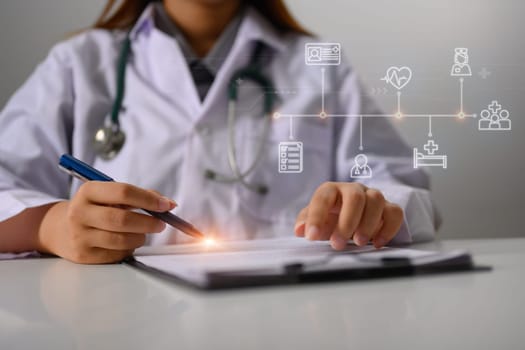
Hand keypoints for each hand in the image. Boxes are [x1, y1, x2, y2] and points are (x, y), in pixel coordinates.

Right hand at [37, 182, 176, 263]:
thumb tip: (169, 204)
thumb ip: (139, 196)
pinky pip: (116, 254)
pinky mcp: (83, 255)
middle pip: (122, 219)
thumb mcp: (109, 195)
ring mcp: (80, 236)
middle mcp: (80, 213)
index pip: (123, 192)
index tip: (166, 205)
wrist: (60, 229)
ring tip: (143, 233)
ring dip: (140, 237)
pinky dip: (128, 249)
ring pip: (121, 240)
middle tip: (161, 224)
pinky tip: (126, 242)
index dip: (148, 199)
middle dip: (148, 222)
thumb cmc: (95, 209)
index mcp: (88, 191)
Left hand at [294, 182, 403, 249]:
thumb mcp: (317, 220)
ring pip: (376, 200)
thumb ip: (306, 222)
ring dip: (368, 223)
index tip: (312, 236)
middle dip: (347, 222)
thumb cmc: (332, 217)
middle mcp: (353, 190)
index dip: (316, 216)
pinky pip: (395, 212)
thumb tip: (300, 230)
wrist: (352, 216)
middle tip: (338, 243)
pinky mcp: (388, 208)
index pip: (323, 197)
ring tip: (359, 242)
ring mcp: (372, 197)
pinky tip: (377, 243)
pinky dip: (388, 228)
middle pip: (355, 197)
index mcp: (332, 191)